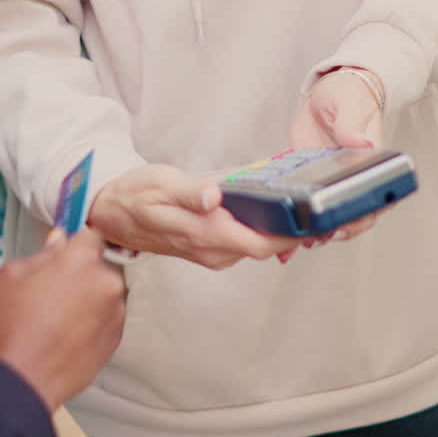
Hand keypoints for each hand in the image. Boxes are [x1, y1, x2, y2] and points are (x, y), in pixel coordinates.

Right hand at [0, 229, 125, 410]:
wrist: (28, 377)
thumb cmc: (16, 326)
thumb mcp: (14, 274)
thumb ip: (43, 252)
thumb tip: (59, 240)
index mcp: (82, 259)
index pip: (90, 235)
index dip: (77, 243)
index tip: (69, 250)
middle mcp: (107, 281)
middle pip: (100, 265)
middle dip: (82, 272)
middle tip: (56, 290)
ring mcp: (116, 310)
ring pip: (106, 292)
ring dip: (90, 297)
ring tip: (60, 316)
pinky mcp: (118, 335)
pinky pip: (108, 318)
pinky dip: (94, 321)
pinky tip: (68, 332)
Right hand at [89, 165, 306, 269]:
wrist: (110, 215)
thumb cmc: (134, 195)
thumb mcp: (159, 183)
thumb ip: (189, 191)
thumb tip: (213, 197)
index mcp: (203, 234)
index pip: (259, 244)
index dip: (291, 235)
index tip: (317, 220)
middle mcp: (212, 251)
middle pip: (267, 248)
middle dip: (297, 232)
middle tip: (327, 208)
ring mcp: (213, 253)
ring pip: (260, 247)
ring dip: (284, 231)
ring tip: (309, 206)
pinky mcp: (213, 249)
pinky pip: (247, 243)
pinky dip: (266, 229)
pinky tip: (278, 211)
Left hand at [288, 68, 385, 244]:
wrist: (328, 91)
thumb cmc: (348, 95)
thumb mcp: (349, 105)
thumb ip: (352, 126)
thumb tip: (363, 144)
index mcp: (372, 165)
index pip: (375, 199)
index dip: (360, 217)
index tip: (342, 226)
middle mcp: (353, 180)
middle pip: (350, 216)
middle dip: (331, 231)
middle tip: (312, 239)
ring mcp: (330, 183)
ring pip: (325, 218)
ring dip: (310, 235)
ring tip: (287, 248)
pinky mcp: (308, 182)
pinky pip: (304, 208)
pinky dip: (292, 225)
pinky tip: (277, 242)